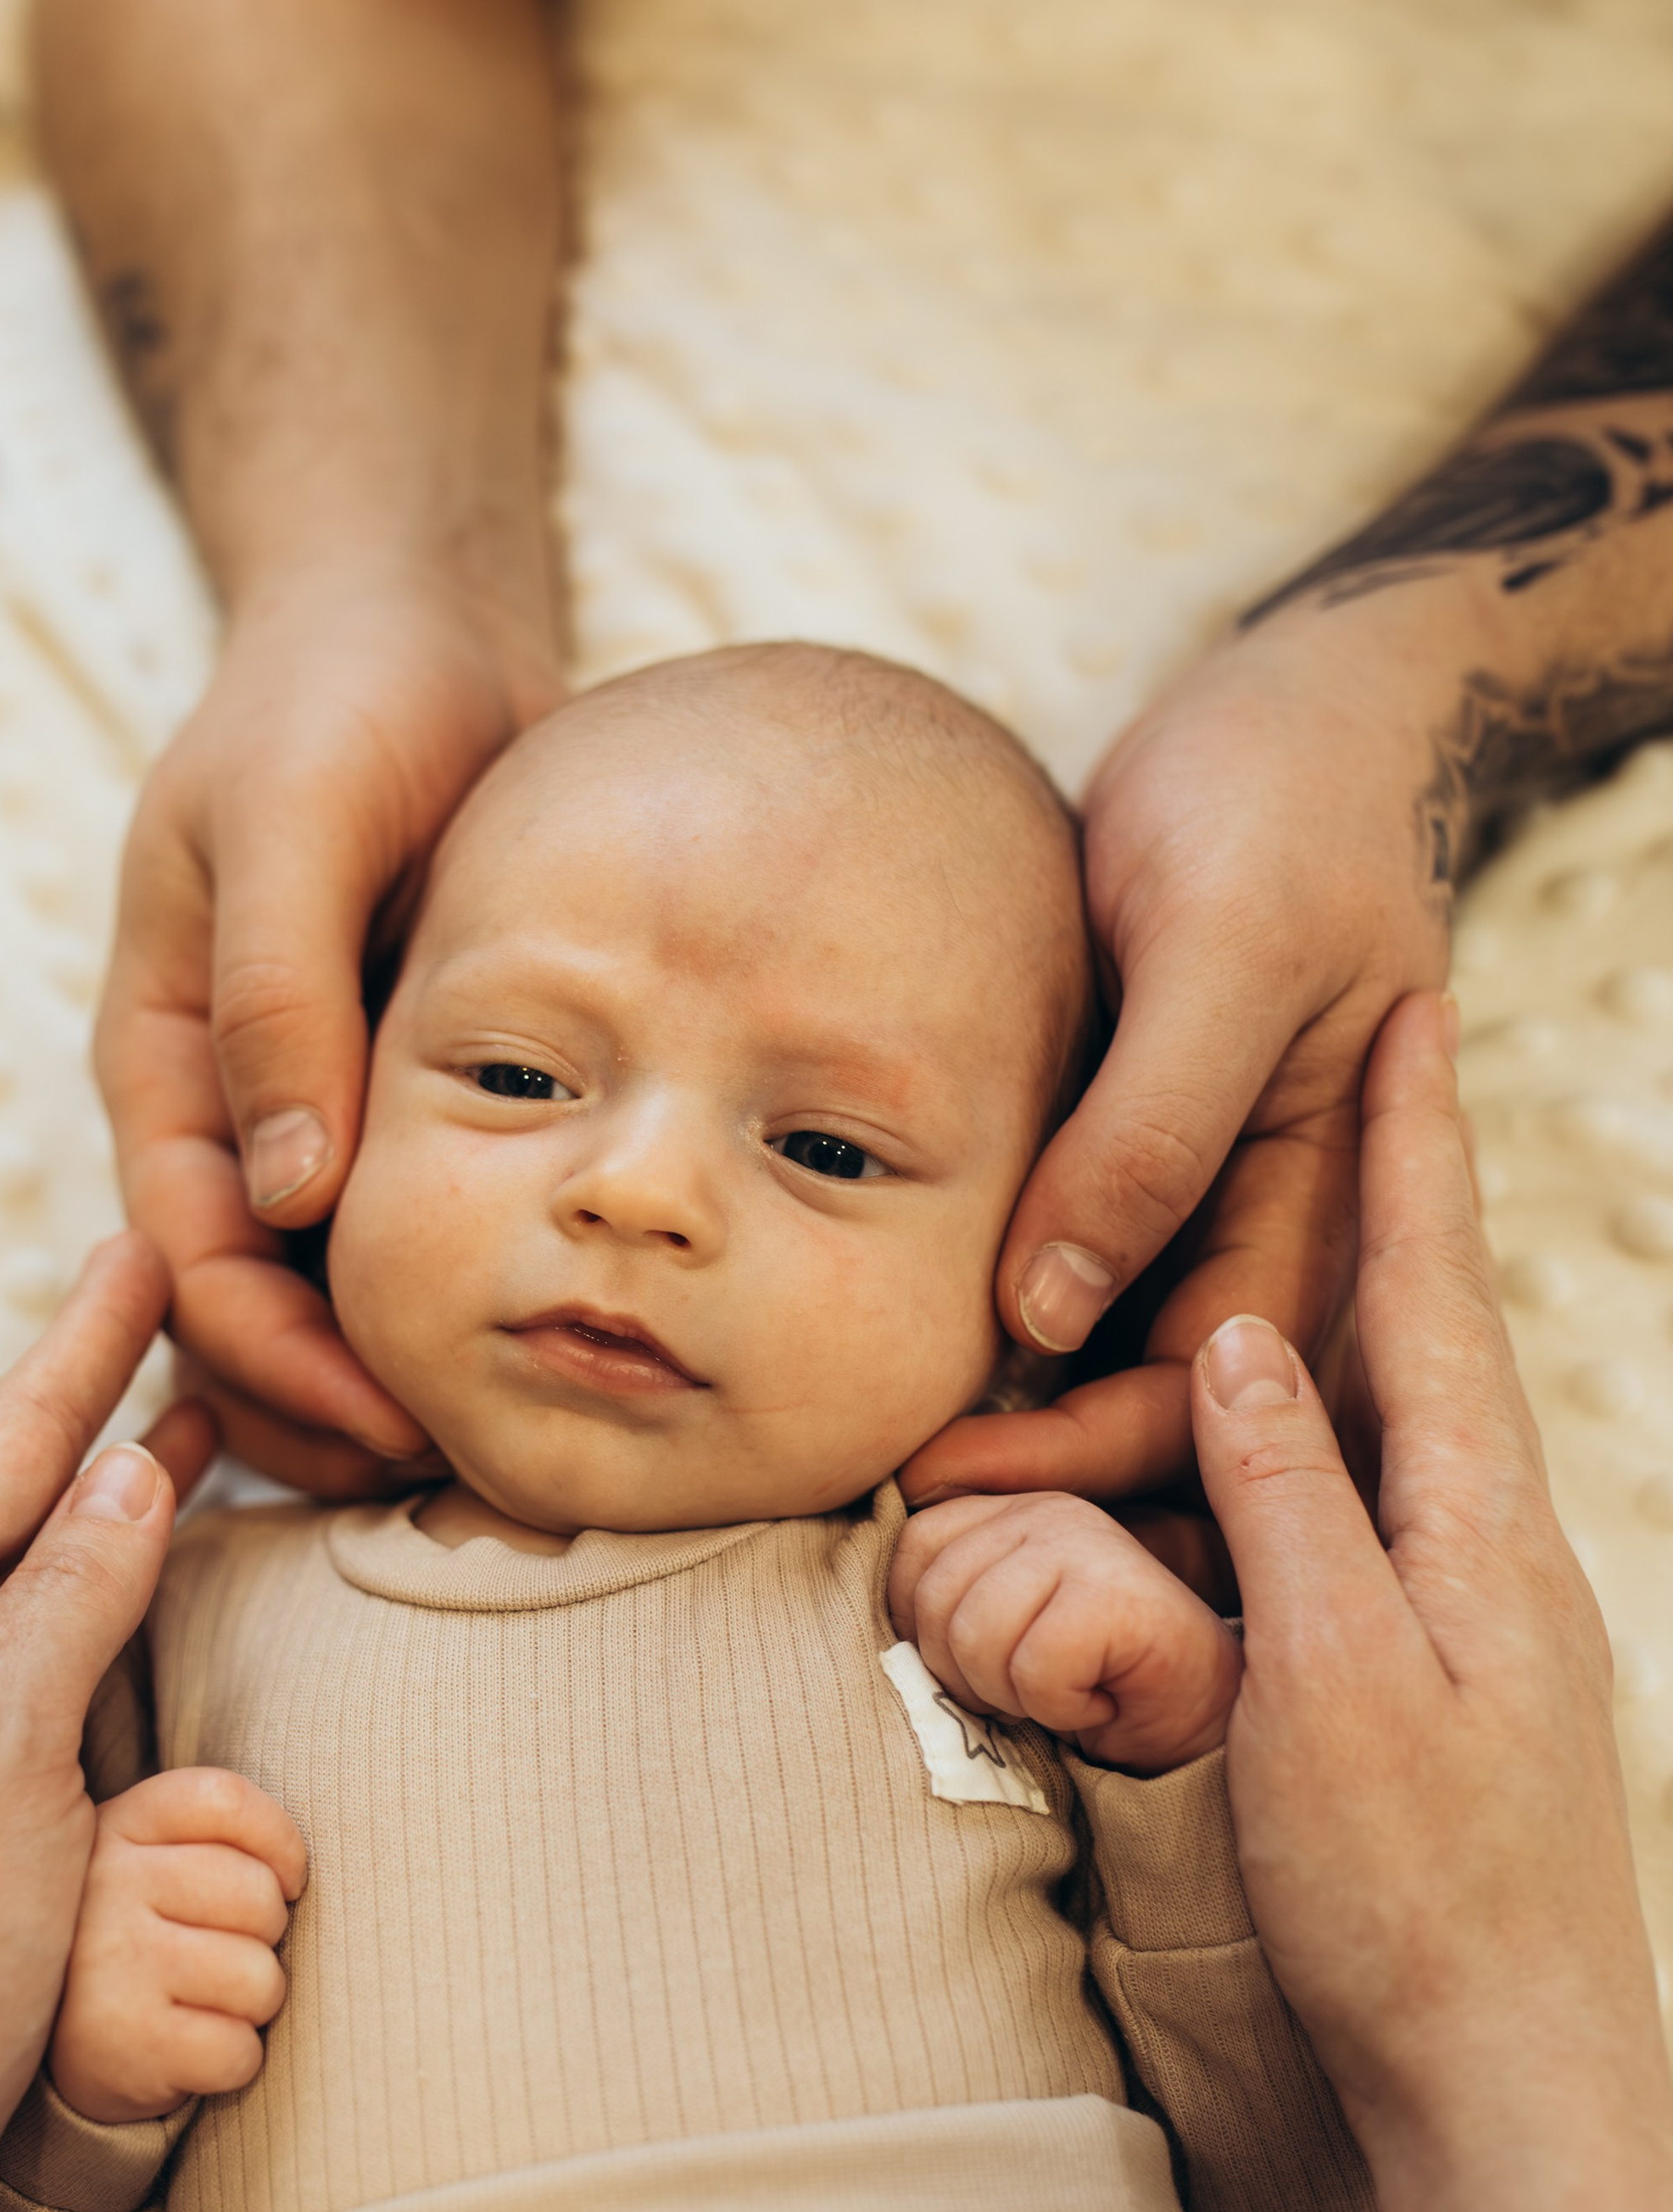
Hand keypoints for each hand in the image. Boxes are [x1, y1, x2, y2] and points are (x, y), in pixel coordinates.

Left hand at [0, 1233, 216, 2211]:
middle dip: (92, 1397)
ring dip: (102, 1493)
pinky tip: (136, 1591)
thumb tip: (124, 1475)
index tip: (140, 1245)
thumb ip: (58, 1615)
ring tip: (177, 1416)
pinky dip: (99, 1600)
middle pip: (5, 1498)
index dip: (82, 1348)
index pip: (1, 1454)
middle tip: (170, 1300)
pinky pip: (36, 1663)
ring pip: (24, 1578)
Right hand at [50, 1769, 304, 2122]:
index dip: (280, 1843)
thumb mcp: (145, 1861)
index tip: (281, 1881)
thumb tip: (295, 1876)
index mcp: (116, 1827)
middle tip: (221, 1958)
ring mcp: (111, 1965)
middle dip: (266, 1936)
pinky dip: (233, 2061)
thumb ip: (211, 1837)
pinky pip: (238, 2051)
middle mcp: (104, 1886)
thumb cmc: (129, 1939)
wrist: (44, 2047)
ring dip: (252, 2004)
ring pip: (258, 1978)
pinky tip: (188, 2052)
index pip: (225, 1801)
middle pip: (257, 1894)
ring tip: (202, 2005)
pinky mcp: (126, 2042)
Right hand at [98, 556, 562, 1491]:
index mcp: (163, 1060)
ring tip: (515, 1449)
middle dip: (332, 1409)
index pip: (187, 1260)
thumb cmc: (336, 699)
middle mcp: (233, 1110)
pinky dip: (471, 1299)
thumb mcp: (292, 820)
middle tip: (464, 1474)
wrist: (418, 619)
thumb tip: (285, 1194)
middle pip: (250, 1313)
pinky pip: (427, 1229)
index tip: (383, 1417)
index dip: (271, 1356)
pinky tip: (562, 1346)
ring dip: (401, 1379)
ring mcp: (322, 1109)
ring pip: (336, 1294)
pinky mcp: (415, 1095)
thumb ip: (278, 993)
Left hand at [889, 1489, 1242, 1772]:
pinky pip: (1032, 1666)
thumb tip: (872, 1597)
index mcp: (1011, 1505)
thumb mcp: (992, 1633)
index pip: (909, 1551)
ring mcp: (1090, 1541)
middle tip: (1037, 1685)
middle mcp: (1051, 1507)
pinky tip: (1100, 1699)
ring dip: (1015, 1693)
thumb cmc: (1085, 1694)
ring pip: (974, 1635)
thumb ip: (939, 1594)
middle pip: (932, 1598)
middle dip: (971, 1671)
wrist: (1194, 1741)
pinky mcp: (1122, 1593)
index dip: (931, 1628)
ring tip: (1068, 1689)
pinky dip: (1059, 1706)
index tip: (996, 1660)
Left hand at [902, 602, 1455, 1507]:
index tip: (938, 1475)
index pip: (1208, 1386)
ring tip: (879, 1444)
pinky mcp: (1146, 1151)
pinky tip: (904, 1332)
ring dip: (1015, 1412)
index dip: (1079, 1451)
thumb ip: (1149, 1132)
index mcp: (1332, 1198)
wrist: (1302, 712)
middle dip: (1042, 1469)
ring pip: (1113, 1353)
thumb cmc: (1276, 801)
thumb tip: (1049, 1318)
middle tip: (890, 1499)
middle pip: (1163, 1405)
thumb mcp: (1222, 948)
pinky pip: (1078, 1267)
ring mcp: (1211, 1191)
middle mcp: (1274, 1220)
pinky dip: (1003, 1315)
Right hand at [1190, 993, 1672, 2211]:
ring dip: (1360, 1308)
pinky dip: (1333, 1434)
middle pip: (1430, 1331)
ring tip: (1322, 1209)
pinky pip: (1378, 1507)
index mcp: (1473, 1527)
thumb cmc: (1413, 1897)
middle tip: (1373, 1056)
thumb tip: (1238, 1338)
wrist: (1511, 2081)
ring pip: (1404, 1420)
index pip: (1430, 1293)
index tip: (1402, 1005)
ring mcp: (1477, 1618)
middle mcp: (1492, 1550)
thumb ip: (1289, 1502)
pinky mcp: (1443, 1683)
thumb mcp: (1327, 1681)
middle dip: (1397, 1191)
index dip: (1411, 1150)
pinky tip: (1312, 1441)